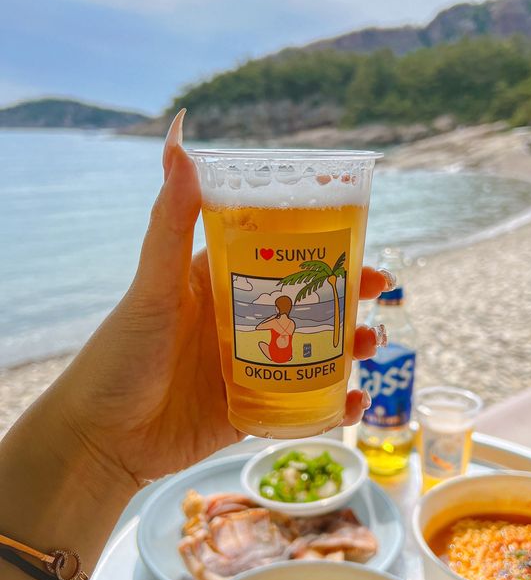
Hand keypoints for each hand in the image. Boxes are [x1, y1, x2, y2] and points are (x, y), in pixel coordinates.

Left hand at [48, 111, 388, 490]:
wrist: (100, 440)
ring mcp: (248, 367)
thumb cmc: (120, 356)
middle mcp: (238, 321)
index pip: (280, 254)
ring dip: (349, 346)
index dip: (323, 246)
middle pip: (308, 302)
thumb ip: (171, 220)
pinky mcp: (251, 410)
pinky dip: (334, 406)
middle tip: (380, 294)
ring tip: (370, 346)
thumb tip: (179, 139)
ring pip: (315, 351)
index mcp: (218, 282)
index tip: (360, 242)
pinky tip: (354, 404)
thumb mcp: (154, 287)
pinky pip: (304, 404)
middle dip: (348, 297)